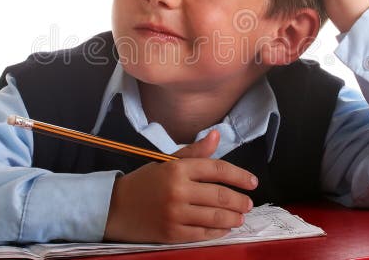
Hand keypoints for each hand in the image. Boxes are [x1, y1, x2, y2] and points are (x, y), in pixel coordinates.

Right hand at [103, 130, 257, 242]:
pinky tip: (224, 228)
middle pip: (220, 195)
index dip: (239, 175)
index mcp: (177, 168)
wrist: (115, 207)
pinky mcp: (172, 233)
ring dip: (233, 217)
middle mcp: (178, 190)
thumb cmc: (145, 182)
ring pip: (215, 216)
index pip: (217, 169)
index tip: (252, 182)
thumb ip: (194, 152)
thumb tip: (216, 135)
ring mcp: (175, 213)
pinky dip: (218, 231)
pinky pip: (203, 234)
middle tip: (248, 203)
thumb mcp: (167, 162)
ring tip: (240, 216)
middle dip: (240, 200)